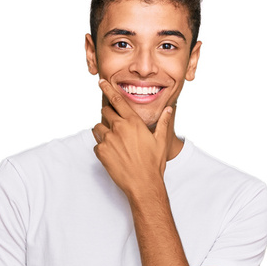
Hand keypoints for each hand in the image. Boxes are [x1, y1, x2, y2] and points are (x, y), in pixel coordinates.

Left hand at [92, 79, 172, 198]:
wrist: (143, 184)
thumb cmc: (153, 164)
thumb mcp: (160, 141)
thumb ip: (163, 122)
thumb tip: (169, 109)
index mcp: (133, 122)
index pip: (117, 99)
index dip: (107, 89)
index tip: (101, 82)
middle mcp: (119, 128)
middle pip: (105, 111)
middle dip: (108, 115)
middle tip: (115, 126)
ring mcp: (109, 140)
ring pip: (98, 128)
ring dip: (103, 132)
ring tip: (114, 143)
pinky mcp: (101, 152)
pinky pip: (97, 145)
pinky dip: (102, 149)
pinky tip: (113, 156)